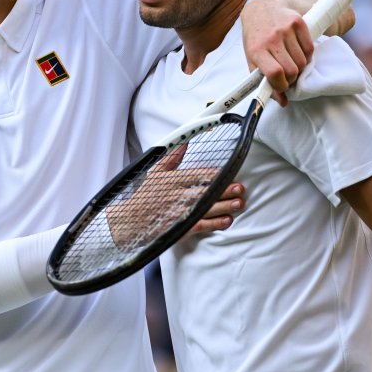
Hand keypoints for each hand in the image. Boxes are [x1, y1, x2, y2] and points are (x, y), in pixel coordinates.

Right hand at [107, 145, 244, 247]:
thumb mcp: (154, 173)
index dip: (215, 175)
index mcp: (173, 180)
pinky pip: (200, 225)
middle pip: (206, 191)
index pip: (197, 175)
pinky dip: (214, 223)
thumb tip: (184, 143)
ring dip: (224, 206)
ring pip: (206, 208)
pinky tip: (226, 221)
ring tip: (239, 203)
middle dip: (225, 190)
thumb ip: (171, 158)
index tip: (230, 172)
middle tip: (240, 188)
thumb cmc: (144, 196)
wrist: (130, 221)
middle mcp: (178, 195)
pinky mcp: (180, 227)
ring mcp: (180, 212)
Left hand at [241, 0, 314, 104]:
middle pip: (291, 70)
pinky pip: (310, 49)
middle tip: (287, 75)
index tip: (281, 86)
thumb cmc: (256, 38)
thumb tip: (282, 101)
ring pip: (302, 62)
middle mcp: (271, 38)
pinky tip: (297, 52)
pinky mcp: (298, 22)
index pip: (274, 73)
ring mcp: (285, 29)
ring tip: (291, 62)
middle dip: (291, 78)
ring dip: (299, 68)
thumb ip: (264, 81)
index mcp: (256, 49)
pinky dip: (306, 56)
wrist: (261, 9)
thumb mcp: (253, 59)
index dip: (281, 85)